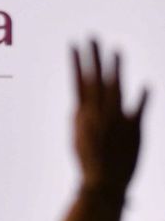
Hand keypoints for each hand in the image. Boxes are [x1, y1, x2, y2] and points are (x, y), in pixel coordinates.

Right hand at [71, 40, 147, 194]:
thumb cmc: (90, 162)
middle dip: (93, 57)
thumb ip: (81, 118)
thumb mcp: (79, 137)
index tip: (74, 44)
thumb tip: (79, 105)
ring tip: (116, 50)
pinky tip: (146, 84)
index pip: (78, 81)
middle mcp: (97, 114)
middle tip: (91, 36)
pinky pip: (138, 110)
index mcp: (82, 114)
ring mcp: (114, 121)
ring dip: (115, 69)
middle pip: (94, 79)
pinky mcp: (132, 130)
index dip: (76, 61)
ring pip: (114, 89)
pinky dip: (143, 98)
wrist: (102, 183)